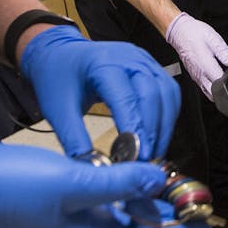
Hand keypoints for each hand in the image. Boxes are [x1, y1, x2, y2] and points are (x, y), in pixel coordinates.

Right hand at [0, 141, 209, 227]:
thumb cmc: (14, 189)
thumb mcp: (72, 183)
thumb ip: (117, 184)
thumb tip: (158, 181)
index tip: (198, 214)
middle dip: (167, 216)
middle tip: (195, 200)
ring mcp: (70, 216)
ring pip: (120, 214)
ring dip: (145, 199)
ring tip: (169, 181)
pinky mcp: (59, 199)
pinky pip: (101, 199)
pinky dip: (121, 187)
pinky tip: (127, 169)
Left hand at [20, 26, 178, 158]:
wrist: (61, 56)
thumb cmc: (58, 78)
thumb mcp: (58, 110)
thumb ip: (75, 140)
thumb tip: (92, 170)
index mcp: (103, 63)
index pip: (126, 97)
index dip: (135, 128)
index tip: (135, 157)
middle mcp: (128, 57)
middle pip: (153, 94)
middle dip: (152, 131)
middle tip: (146, 160)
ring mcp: (144, 61)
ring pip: (167, 94)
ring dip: (164, 126)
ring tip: (153, 153)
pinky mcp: (152, 68)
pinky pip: (169, 93)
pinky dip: (167, 117)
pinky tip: (157, 137)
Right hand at [165, 12, 227, 99]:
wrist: (179, 32)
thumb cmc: (193, 34)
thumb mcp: (213, 39)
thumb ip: (225, 53)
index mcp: (205, 67)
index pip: (223, 84)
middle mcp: (200, 75)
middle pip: (216, 95)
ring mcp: (197, 77)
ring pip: (211, 94)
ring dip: (224, 92)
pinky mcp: (196, 76)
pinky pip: (207, 88)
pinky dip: (217, 87)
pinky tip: (223, 78)